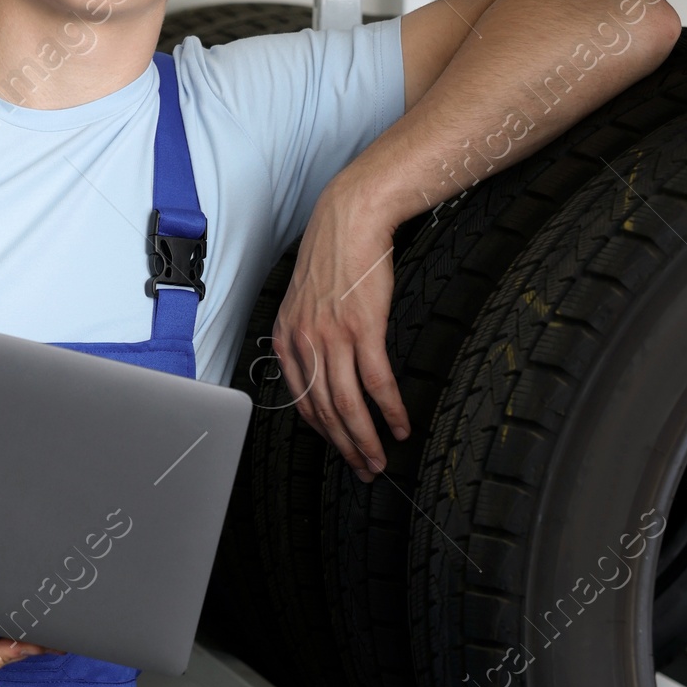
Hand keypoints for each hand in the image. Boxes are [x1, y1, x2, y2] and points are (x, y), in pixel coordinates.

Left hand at [271, 177, 408, 481]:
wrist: (350, 218)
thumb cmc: (333, 256)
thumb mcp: (305, 299)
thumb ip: (308, 335)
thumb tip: (322, 366)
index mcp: (286, 337)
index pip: (301, 401)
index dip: (322, 433)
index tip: (340, 449)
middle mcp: (304, 341)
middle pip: (324, 411)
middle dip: (345, 447)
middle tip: (364, 469)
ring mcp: (332, 336)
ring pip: (348, 404)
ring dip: (366, 439)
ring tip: (381, 458)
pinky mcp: (362, 328)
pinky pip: (376, 382)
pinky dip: (389, 410)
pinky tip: (400, 425)